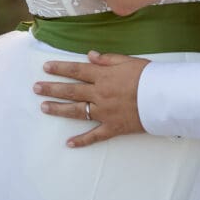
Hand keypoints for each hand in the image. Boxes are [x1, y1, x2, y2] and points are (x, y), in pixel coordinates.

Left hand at [34, 51, 148, 147]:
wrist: (163, 98)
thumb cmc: (148, 76)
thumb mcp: (129, 60)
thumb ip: (108, 59)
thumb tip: (89, 55)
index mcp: (103, 76)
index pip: (77, 70)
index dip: (60, 68)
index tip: (45, 67)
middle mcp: (99, 94)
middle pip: (71, 90)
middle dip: (52, 88)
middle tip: (36, 88)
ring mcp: (104, 112)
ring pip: (76, 111)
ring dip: (58, 109)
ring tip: (44, 107)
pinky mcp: (112, 128)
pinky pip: (94, 136)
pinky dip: (81, 141)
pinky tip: (68, 143)